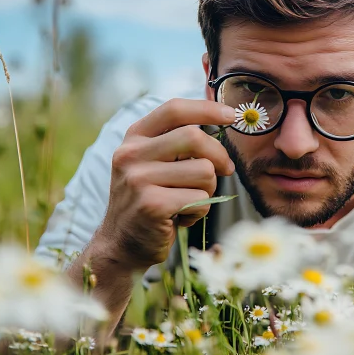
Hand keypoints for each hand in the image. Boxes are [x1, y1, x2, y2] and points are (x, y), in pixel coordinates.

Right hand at [94, 99, 236, 270]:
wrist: (122, 244)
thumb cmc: (150, 199)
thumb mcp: (153, 162)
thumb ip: (177, 142)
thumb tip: (223, 124)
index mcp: (134, 137)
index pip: (174, 110)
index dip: (207, 110)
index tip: (231, 116)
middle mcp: (131, 154)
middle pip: (194, 137)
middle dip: (219, 155)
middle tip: (226, 170)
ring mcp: (139, 180)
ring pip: (204, 171)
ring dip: (209, 190)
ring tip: (190, 201)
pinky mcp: (152, 206)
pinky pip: (201, 200)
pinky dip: (201, 211)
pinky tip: (182, 218)